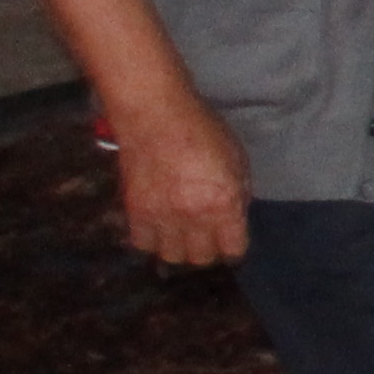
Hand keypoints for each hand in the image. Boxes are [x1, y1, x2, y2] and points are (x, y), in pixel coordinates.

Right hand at [108, 99, 247, 264]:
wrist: (155, 116)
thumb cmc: (203, 131)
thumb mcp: (237, 160)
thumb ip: (238, 192)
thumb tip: (235, 215)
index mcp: (224, 204)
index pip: (233, 249)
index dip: (234, 247)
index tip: (232, 241)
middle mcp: (193, 218)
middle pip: (201, 258)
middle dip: (208, 251)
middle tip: (207, 237)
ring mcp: (161, 217)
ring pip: (171, 256)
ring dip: (179, 249)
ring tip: (182, 236)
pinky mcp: (134, 212)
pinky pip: (143, 244)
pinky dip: (151, 241)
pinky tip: (158, 229)